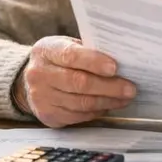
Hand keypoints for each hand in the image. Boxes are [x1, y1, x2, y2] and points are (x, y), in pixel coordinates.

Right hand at [14, 36, 135, 127]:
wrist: (31, 80)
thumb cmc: (59, 59)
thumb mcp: (68, 46)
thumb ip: (89, 50)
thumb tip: (122, 58)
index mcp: (47, 50)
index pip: (72, 56)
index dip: (94, 62)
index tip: (115, 68)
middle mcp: (39, 74)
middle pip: (79, 82)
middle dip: (109, 87)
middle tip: (130, 88)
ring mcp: (41, 96)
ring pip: (80, 102)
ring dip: (107, 101)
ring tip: (125, 98)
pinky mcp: (47, 115)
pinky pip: (77, 116)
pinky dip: (96, 111)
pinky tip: (108, 106)